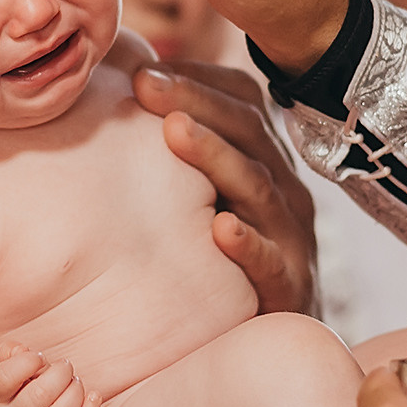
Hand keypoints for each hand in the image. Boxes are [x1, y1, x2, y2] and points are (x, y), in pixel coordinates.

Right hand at [0, 343, 100, 406]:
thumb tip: (19, 350)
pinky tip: (93, 396)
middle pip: (38, 396)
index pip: (5, 378)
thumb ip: (10, 352)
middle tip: (65, 366)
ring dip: (74, 393)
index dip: (26, 361)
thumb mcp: (8, 365)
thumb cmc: (19, 382)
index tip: (39, 356)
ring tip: (76, 381)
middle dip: (59, 374)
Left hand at [133, 60, 318, 316]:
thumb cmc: (222, 256)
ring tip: (176, 130)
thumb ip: (174, 148)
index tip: (138, 71)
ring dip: (217, 155)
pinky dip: (249, 244)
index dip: (194, 79)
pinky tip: (222, 230)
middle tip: (145, 85)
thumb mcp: (203, 195)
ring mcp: (291, 235)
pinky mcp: (290, 285)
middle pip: (247, 130)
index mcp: (262, 155)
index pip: (240, 100)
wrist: (269, 335)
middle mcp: (282, 187)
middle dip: (196, 102)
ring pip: (258, 185)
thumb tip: (116, 93)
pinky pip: (272, 262)